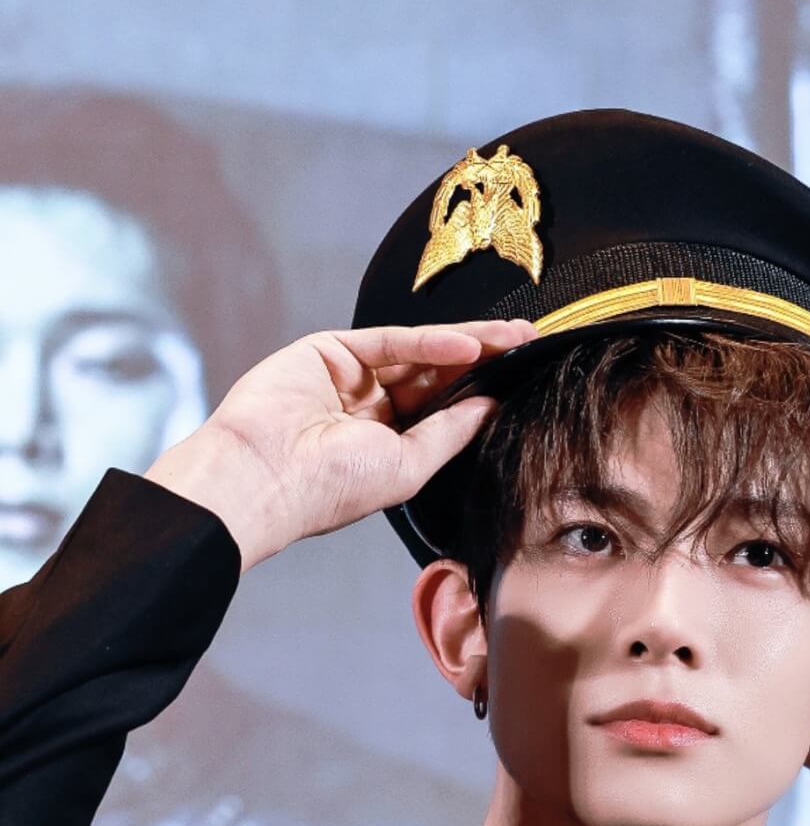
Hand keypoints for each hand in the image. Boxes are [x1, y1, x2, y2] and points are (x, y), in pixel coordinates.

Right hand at [145, 318, 538, 570]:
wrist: (266, 477)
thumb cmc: (330, 489)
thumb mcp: (409, 466)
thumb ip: (450, 433)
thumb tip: (491, 405)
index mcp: (386, 443)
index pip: (442, 409)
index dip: (482, 391)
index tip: (523, 377)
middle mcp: (370, 408)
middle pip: (436, 374)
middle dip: (484, 357)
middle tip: (528, 340)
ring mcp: (349, 377)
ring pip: (418, 351)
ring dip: (468, 342)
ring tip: (513, 336)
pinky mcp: (330, 351)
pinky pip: (391, 341)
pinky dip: (431, 341)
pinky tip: (469, 344)